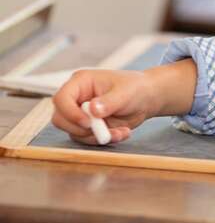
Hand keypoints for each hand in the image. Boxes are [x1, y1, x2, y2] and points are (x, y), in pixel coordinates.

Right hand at [51, 58, 197, 144]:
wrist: (146, 98)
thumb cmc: (135, 88)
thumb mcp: (125, 92)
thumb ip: (109, 101)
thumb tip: (92, 110)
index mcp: (80, 82)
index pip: (61, 98)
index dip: (70, 113)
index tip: (88, 122)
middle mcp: (76, 98)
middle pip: (60, 119)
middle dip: (82, 129)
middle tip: (104, 131)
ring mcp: (80, 114)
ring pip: (74, 133)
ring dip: (97, 137)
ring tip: (121, 131)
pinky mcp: (87, 127)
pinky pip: (87, 139)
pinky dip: (104, 140)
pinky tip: (122, 133)